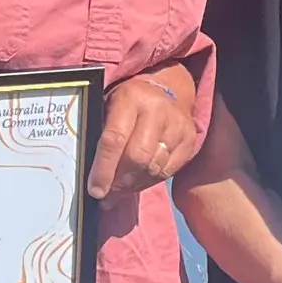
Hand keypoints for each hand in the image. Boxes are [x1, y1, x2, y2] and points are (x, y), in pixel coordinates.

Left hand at [89, 63, 198, 200]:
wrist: (167, 88)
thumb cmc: (128, 103)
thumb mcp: (109, 108)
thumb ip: (100, 136)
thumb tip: (91, 178)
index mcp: (130, 98)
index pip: (115, 139)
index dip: (104, 169)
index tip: (96, 191)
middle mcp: (157, 110)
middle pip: (138, 157)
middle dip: (120, 181)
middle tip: (108, 194)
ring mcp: (177, 125)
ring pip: (154, 168)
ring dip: (133, 185)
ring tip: (120, 190)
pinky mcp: (190, 139)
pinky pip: (167, 171)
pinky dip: (149, 182)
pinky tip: (137, 182)